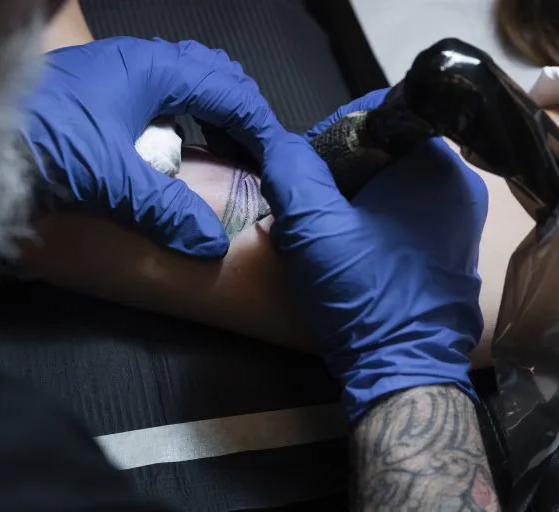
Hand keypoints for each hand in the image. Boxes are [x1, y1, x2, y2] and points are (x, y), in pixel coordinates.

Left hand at [22, 37, 281, 257]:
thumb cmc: (45, 144)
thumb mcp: (114, 181)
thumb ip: (168, 210)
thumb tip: (212, 243)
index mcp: (153, 68)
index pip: (228, 88)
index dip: (259, 124)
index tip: (277, 161)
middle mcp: (137, 60)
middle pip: (209, 76)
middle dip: (238, 113)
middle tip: (254, 157)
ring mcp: (113, 73)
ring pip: (181, 83)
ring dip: (207, 115)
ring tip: (221, 155)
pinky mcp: (94, 92)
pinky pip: (155, 97)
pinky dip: (178, 120)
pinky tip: (171, 151)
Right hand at [261, 89, 487, 420]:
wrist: (399, 370)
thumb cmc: (361, 292)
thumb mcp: (311, 223)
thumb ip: (289, 167)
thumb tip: (274, 137)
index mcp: (434, 165)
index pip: (375, 113)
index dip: (327, 133)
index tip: (299, 168)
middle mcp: (456, 186)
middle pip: (379, 151)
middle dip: (331, 174)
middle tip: (300, 204)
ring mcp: (454, 222)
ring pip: (385, 187)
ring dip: (343, 201)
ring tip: (311, 231)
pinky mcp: (445, 251)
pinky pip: (397, 217)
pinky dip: (363, 225)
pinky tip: (338, 251)